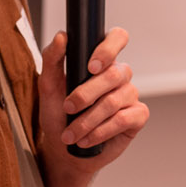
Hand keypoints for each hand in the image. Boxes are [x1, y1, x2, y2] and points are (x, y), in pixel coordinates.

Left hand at [36, 28, 149, 175]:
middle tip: (68, 108)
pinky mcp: (137, 116)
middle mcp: (119, 75)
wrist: (64, 149)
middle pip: (113, 74)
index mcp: (101, 61)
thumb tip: (62, 36)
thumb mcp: (48, 87)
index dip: (109, 49)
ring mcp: (130, 95)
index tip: (91, 67)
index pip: (118, 38)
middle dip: (86, 95)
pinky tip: (87, 140)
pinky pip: (123, 120)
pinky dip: (100, 131)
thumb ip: (52, 59)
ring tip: (71, 133)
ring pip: (114, 101)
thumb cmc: (58, 115)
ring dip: (88, 120)